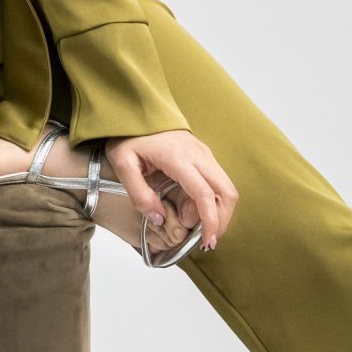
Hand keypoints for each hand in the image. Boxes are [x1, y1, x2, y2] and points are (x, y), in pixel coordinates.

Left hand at [104, 129, 237, 253]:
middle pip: (226, 191)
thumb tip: (159, 218)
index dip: (210, 221)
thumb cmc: (129, 135)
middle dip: (222, 220)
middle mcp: (198, 155)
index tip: (206, 242)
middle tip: (206, 240)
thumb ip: (139, 193)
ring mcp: (204, 153)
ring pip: (225, 187)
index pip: (204, 193)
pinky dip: (212, 200)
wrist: (137, 109)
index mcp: (178, 158)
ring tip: (191, 224)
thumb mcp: (124, 164)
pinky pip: (217, 181)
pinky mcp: (204, 154)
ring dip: (216, 211)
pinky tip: (192, 210)